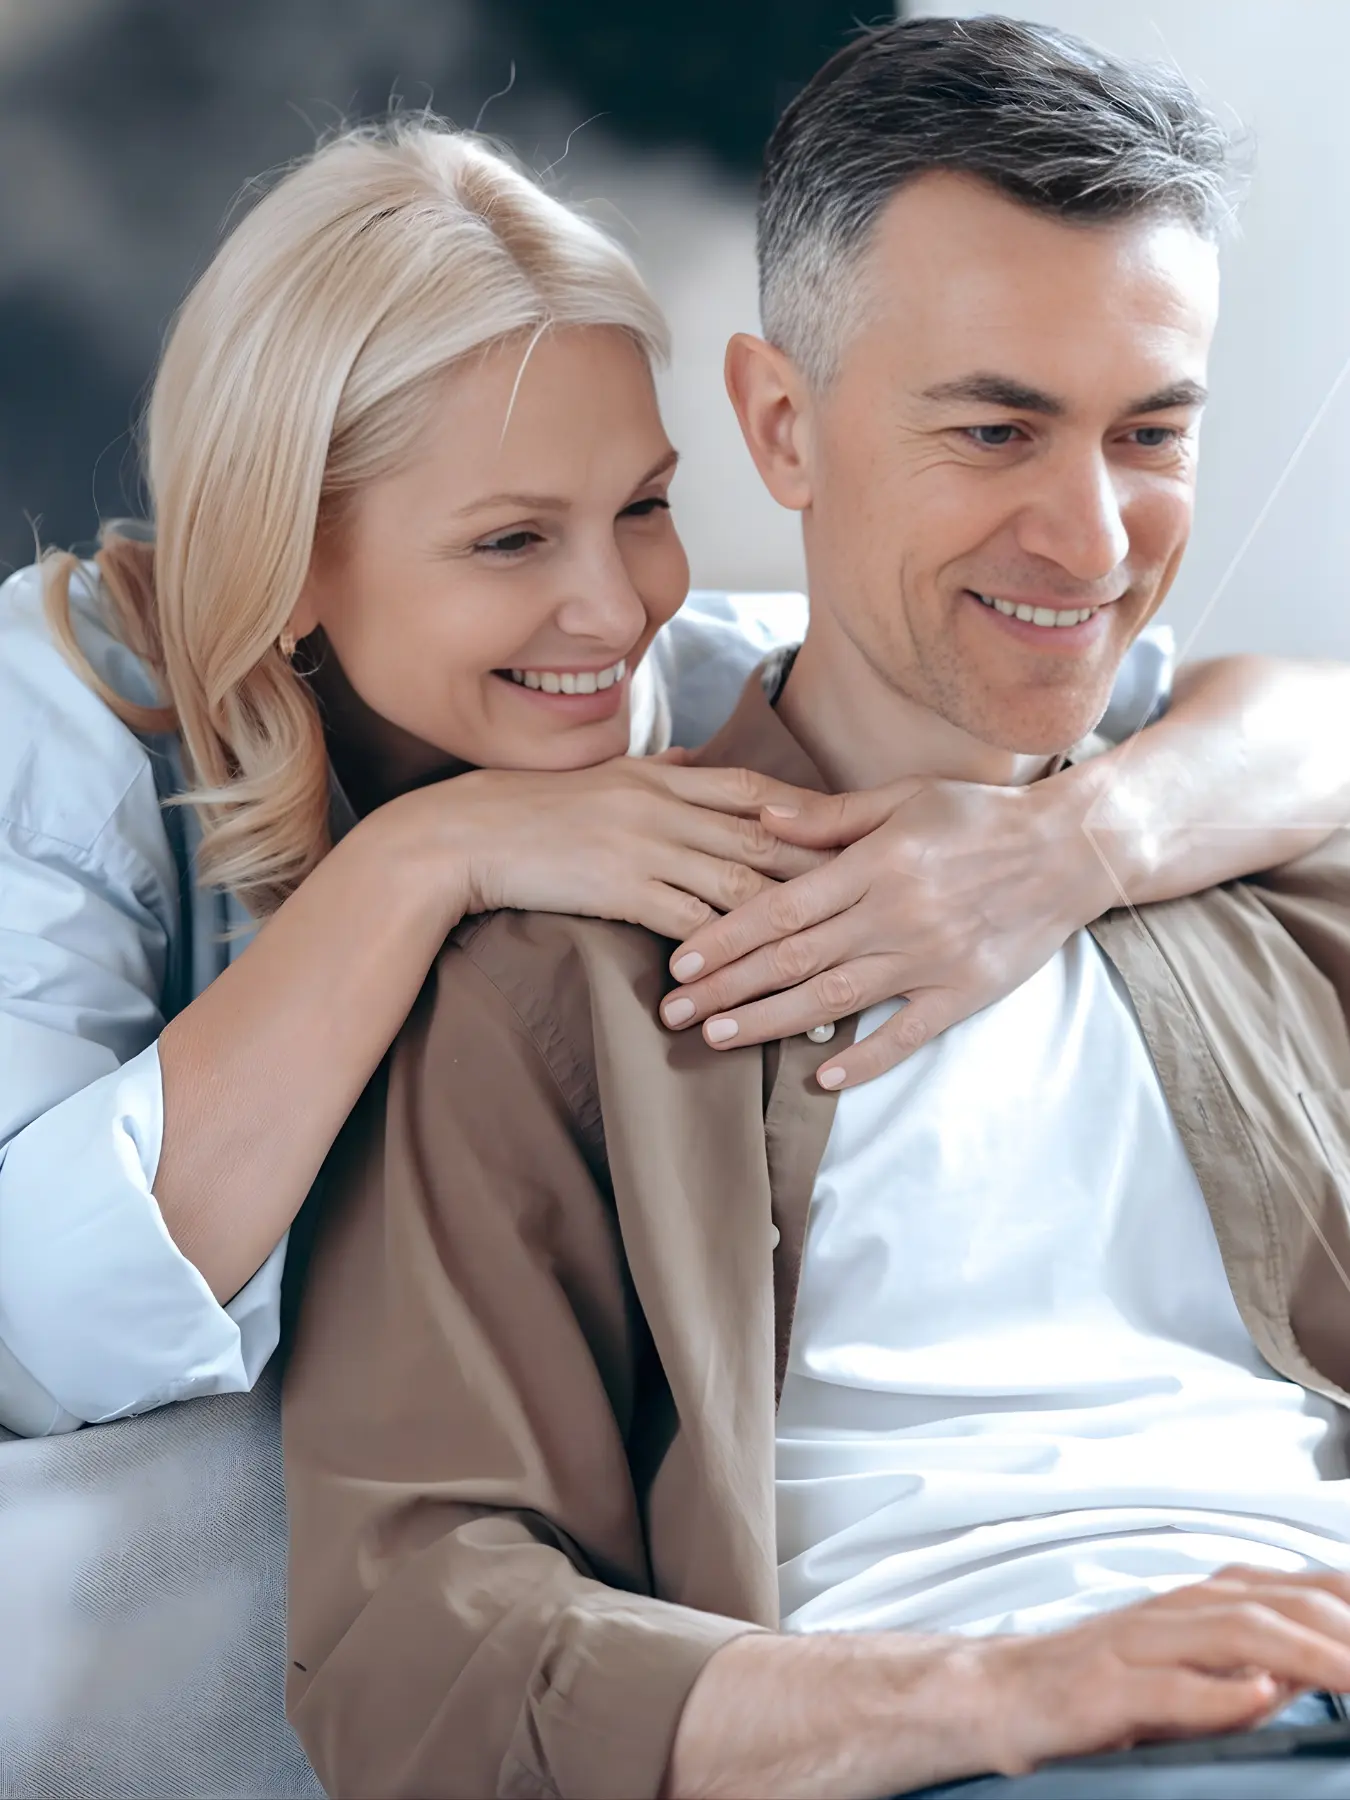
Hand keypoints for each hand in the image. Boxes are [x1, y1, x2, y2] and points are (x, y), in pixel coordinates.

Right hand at [410, 757, 830, 941]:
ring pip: (739, 882)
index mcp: (662, 775)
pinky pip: (691, 922)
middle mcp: (664, 804)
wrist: (465, 834)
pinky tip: (760, 978)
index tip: (851, 836)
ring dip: (789, 921)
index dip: (807, 811)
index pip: (753, 788)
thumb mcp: (602, 774)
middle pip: (764, 834)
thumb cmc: (530, 807)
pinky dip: (730, 951)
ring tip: (833, 952)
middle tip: (872, 898)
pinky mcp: (622, 887)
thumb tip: (696, 759)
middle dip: (822, 869)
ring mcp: (645, 844)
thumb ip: (658, 767)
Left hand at [659, 771, 1114, 1088]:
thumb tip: (759, 817)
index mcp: (875, 864)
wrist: (1073, 849)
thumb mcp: (904, 797)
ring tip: (718, 1038)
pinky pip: (907, 1033)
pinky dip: (865, 1058)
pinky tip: (821, 1077)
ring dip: (770, 1022)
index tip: (681, 959)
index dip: (725, 937)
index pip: (781, 909)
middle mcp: (896, 914)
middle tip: (674, 1012)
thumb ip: (830, 817)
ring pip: (834, 999)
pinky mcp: (965, 992)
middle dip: (726, 988)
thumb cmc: (981, 816)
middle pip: (793, 960)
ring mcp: (931, 958)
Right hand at [968, 1566, 1349, 1778]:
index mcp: (1203, 1600)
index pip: (1298, 1588)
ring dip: (1307, 1652)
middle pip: (1278, 1603)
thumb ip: (1256, 1668)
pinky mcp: (1104, 1686)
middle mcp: (1176, 1608)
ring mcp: (1139, 1642)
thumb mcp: (1192, 1673)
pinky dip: (1220, 1692)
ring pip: (1234, 1632)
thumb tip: (1312, 1671)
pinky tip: (1261, 1696)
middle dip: (1344, 1627)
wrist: (1000, 1692)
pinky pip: (1168, 1686)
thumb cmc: (1102, 1685)